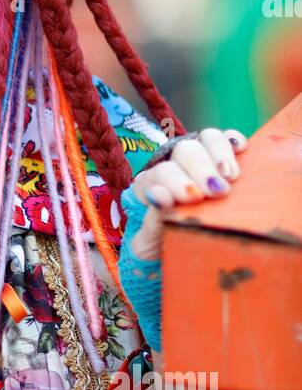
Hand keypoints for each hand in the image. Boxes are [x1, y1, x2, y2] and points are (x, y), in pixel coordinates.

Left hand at [128, 128, 246, 260]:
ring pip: (207, 138)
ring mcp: (197, 156)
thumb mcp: (152, 242)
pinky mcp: (219, 156)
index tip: (194, 197)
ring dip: (220, 154)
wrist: (177, 251)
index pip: (160, 173)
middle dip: (202, 169)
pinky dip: (233, 140)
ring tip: (232, 176)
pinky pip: (226, 138)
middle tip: (218, 191)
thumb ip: (153, 222)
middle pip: (185, 150)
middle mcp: (172, 163)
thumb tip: (159, 196)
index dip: (175, 182)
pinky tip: (240, 149)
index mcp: (148, 184)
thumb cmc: (161, 247)